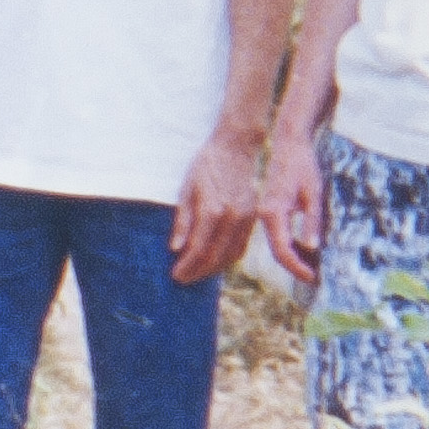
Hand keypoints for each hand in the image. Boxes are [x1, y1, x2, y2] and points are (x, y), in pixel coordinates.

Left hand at [168, 125, 263, 285]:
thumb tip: (175, 249)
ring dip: (212, 269)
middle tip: (182, 279)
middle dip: (196, 272)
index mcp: (212, 210)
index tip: (175, 275)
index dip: (186, 266)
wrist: (235, 149)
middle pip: (214, 256)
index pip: (198, 249)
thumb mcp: (186, 189)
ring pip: (229, 256)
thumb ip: (182, 221)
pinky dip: (227, 259)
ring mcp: (245, 219)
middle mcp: (232, 218)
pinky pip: (240, 247)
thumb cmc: (205, 166)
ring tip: (196, 274)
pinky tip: (214, 262)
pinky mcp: (252, 218)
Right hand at [260, 140, 327, 286]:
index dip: (297, 267)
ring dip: (294, 257)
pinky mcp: (271, 211)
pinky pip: (278, 235)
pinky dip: (291, 246)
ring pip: (277, 244)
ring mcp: (266, 214)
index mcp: (273, 212)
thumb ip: (311, 221)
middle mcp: (265, 216)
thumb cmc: (303, 166)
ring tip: (314, 266)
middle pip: (277, 251)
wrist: (290, 144)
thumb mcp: (313, 193)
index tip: (313, 277)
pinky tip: (306, 249)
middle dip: (296, 267)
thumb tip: (312, 248)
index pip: (283, 250)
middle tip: (315, 277)